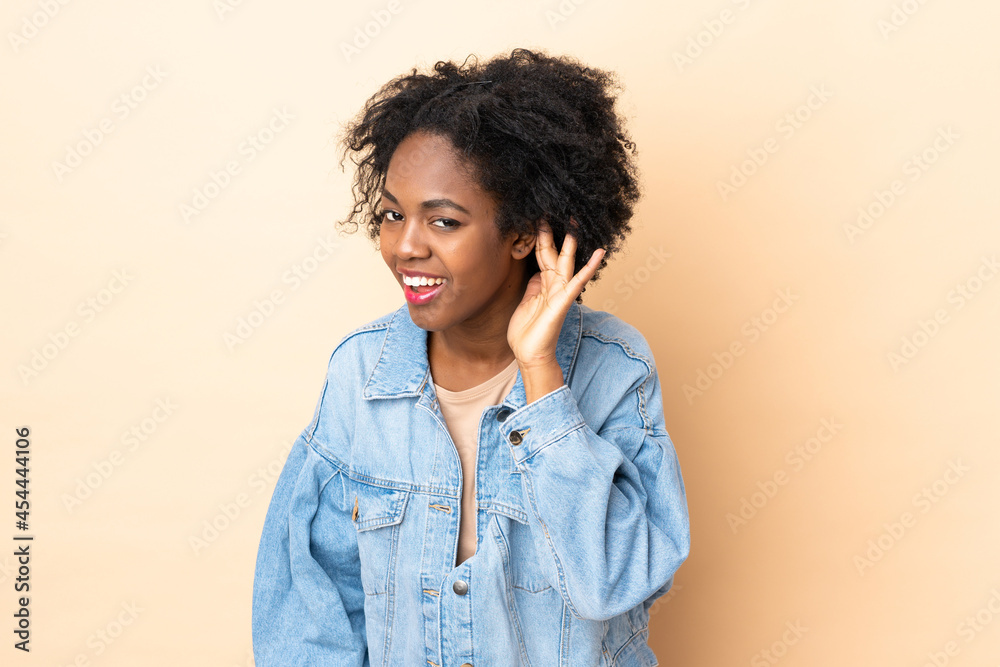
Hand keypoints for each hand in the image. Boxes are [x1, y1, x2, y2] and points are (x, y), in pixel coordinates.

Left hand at [507, 219, 604, 369]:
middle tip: (552, 210)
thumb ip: (533, 285)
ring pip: (565, 261)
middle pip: (553, 253)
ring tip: (575, 222)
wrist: (530, 354)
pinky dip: (589, 267)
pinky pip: (577, 282)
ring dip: (570, 242)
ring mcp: (560, 292)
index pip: (542, 255)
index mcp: (543, 284)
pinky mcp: (563, 302)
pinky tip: (600, 254)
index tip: (536, 218)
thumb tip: (536, 271)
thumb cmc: (527, 332)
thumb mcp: (526, 301)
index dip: (539, 237)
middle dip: (551, 232)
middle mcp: (554, 285)